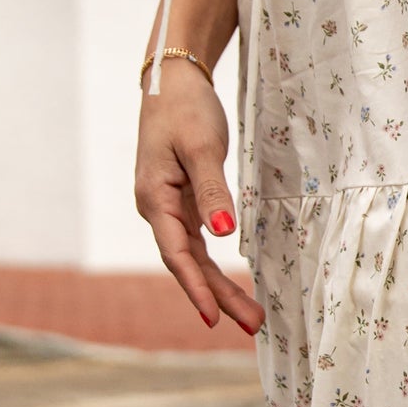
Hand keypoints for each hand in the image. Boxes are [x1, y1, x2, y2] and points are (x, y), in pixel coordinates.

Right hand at [134, 64, 264, 333]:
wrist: (173, 81)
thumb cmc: (185, 109)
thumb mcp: (201, 148)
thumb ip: (213, 191)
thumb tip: (224, 233)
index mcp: (155, 199)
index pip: (177, 255)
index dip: (196, 288)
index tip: (214, 318)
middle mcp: (158, 209)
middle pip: (189, 264)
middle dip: (219, 296)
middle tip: (252, 325)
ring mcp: (169, 208)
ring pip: (196, 257)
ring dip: (221, 286)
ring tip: (251, 315)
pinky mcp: (184, 202)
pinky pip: (199, 244)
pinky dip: (216, 266)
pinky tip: (231, 285)